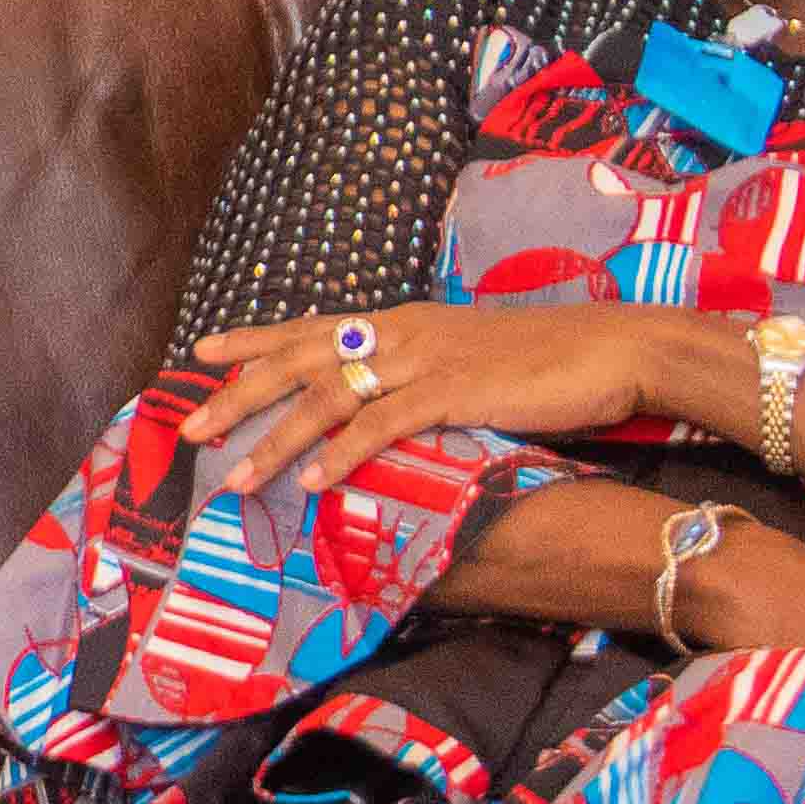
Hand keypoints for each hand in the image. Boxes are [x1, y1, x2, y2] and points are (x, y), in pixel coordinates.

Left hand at [187, 302, 700, 500]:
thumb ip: (423, 374)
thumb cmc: (549, 359)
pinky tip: (310, 481)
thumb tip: (388, 403)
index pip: (312, 327)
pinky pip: (381, 426)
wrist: (614, 347)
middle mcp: (402, 334)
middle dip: (239, 395)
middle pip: (299, 361)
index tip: (203, 351)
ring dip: (275, 441)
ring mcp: (425, 361)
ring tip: (235, 476)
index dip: (255, 339)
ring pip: (327, 399)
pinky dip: (340, 454)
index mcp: (403, 321)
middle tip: (190, 428)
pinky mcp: (454, 392)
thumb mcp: (469, 358)